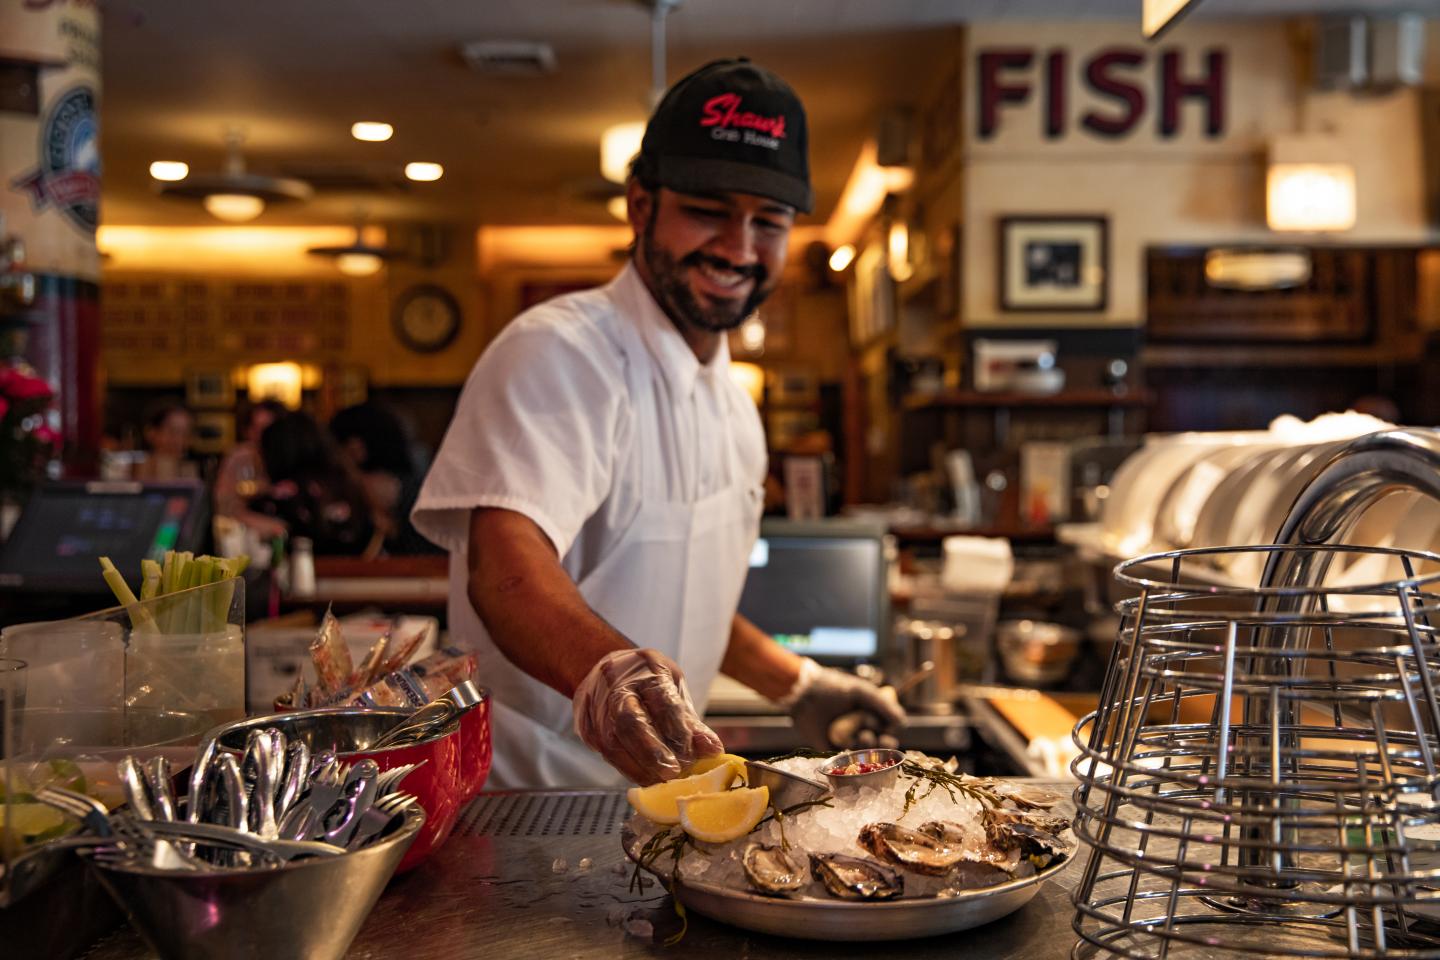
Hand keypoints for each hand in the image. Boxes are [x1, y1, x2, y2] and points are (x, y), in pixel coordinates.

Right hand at [572, 648, 723, 784]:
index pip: (662, 700)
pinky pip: (606, 753)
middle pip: (630, 722)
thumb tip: (712, 750)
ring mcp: (596, 706)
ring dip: (639, 767)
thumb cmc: (647, 678)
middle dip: (652, 752)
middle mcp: (616, 685)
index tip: (691, 756)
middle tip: (672, 773)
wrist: (607, 669)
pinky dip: (627, 768)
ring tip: (662, 782)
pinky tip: (644, 777)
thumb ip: (690, 720)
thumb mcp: (674, 687)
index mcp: (647, 669)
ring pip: (613, 743)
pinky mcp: (585, 726)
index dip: (677, 731)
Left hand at [781, 658, 906, 749]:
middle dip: (885, 743)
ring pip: (867, 751)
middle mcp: (861, 726)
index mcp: (870, 712)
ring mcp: (848, 739)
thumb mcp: (860, 692)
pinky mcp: (834, 749)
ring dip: (870, 746)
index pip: (889, 726)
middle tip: (883, 740)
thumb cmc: (833, 688)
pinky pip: (849, 758)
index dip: (891, 730)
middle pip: (882, 742)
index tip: (890, 728)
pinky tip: (853, 747)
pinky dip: (854, 756)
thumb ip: (882, 704)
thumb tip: (901, 722)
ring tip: (863, 736)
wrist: (804, 694)